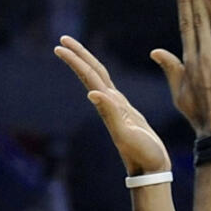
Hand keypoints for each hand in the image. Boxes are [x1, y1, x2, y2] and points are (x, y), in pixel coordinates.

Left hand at [55, 37, 169, 175]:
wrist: (151, 171)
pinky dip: (104, 79)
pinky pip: (112, 89)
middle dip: (78, 55)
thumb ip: (111, 114)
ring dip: (87, 65)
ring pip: (100, 80)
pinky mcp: (127, 114)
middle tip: (63, 39)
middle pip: (91, 73)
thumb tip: (92, 93)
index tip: (59, 45)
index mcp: (108, 105)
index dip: (75, 60)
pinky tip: (101, 78)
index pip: (89, 76)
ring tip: (77, 52)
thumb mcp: (127, 134)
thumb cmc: (142, 155)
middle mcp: (109, 104)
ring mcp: (117, 109)